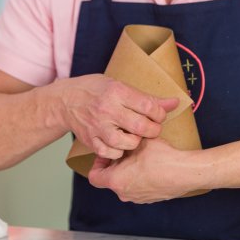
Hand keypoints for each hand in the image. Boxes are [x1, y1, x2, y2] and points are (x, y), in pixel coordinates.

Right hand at [60, 74, 177, 159]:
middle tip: (152, 129)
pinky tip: (120, 145)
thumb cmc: (95, 90)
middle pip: (140, 127)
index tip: (158, 115)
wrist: (65, 101)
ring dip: (136, 142)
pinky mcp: (91, 140)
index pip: (148, 106)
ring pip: (126, 143)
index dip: (159, 114)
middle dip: (153, 130)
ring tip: (135, 136)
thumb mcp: (119, 85)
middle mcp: (107, 109)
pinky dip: (118, 152)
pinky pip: (109, 153)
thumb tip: (174, 103)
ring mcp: (98, 126)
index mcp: (116, 92)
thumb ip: (146, 97)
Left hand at [88, 138, 204, 203]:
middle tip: (126, 150)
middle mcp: (124, 193)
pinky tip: (152, 165)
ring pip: (125, 183)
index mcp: (116, 181)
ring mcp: (138, 198)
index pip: (94, 176)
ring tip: (140, 156)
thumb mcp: (139, 141)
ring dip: (128, 171)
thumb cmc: (162, 158)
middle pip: (110, 179)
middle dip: (115, 164)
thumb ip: (126, 138)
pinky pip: (138, 187)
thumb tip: (121, 132)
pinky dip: (140, 178)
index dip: (98, 163)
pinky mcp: (151, 199)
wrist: (186, 172)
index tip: (109, 153)